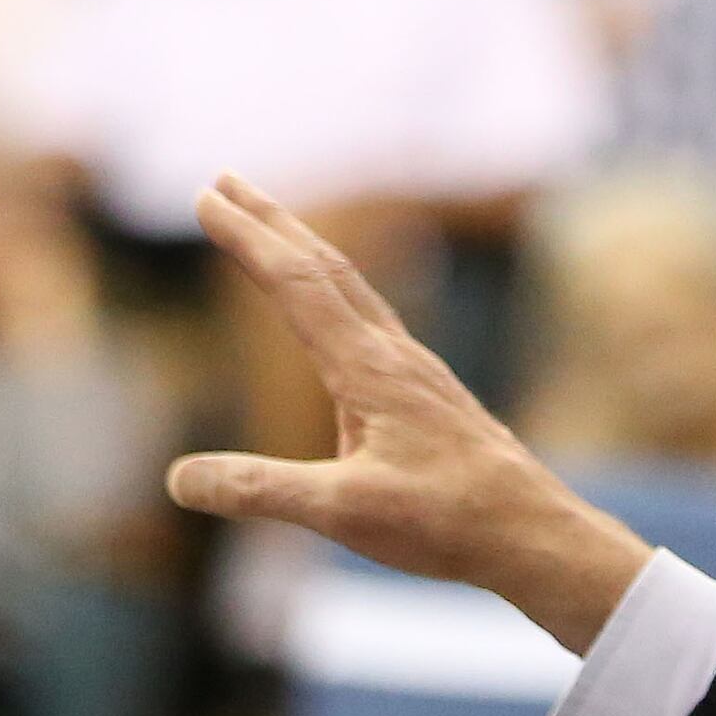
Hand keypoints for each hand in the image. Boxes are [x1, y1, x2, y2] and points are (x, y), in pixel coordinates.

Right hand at [167, 177, 650, 651]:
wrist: (537, 535)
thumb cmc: (448, 522)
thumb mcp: (342, 513)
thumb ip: (260, 490)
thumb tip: (178, 479)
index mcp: (368, 369)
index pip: (295, 285)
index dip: (247, 240)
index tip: (205, 199)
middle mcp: (394, 354)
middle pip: (325, 267)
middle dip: (271, 222)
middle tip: (226, 181)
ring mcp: (418, 371)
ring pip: (354, 289)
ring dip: (307, 250)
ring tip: (276, 228)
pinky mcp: (432, 394)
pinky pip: (374, 319)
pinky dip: (340, 290)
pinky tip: (342, 312)